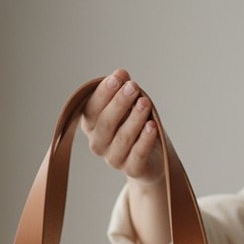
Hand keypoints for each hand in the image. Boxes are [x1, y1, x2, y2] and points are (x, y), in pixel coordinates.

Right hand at [81, 69, 170, 243]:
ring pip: (123, 137)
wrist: (151, 158)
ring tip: (145, 103)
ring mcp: (113, 158)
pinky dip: (145, 140)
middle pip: (106, 122)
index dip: (104, 92)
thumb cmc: (135, 126)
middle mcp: (98, 143)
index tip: (119, 76)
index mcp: (91, 125)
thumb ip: (124, 90)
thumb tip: (122, 74)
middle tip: (133, 87)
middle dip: (119, 102)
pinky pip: (137, 154)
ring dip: (134, 118)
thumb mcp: (129, 105)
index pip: (92, 108)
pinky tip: (152, 126)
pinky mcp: (132, 169)